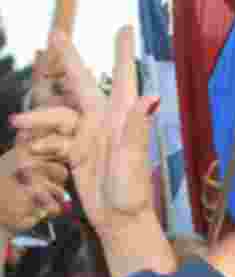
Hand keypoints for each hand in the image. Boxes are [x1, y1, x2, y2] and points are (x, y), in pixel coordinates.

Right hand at [12, 28, 157, 237]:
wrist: (119, 221)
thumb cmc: (132, 193)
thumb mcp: (133, 161)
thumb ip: (136, 128)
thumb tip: (148, 97)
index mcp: (122, 120)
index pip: (123, 79)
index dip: (122, 54)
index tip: (124, 28)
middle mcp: (104, 123)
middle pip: (82, 84)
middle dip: (69, 60)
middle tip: (55, 34)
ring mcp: (88, 137)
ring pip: (56, 115)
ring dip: (37, 119)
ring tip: (17, 126)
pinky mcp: (75, 153)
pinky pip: (52, 139)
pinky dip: (42, 142)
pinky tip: (32, 150)